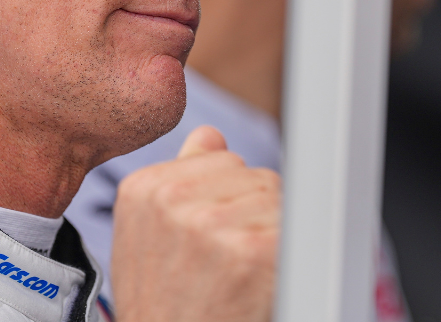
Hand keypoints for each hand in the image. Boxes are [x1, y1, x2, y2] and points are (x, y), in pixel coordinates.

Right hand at [111, 125, 280, 321]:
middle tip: (229, 262)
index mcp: (145, 187)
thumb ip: (181, 178)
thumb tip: (211, 135)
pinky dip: (290, 256)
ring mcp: (212, 222)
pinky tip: (262, 281)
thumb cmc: (164, 304)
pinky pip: (295, 227)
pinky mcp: (252, 248)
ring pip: (278, 198)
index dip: (230, 198)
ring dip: (273, 233)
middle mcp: (173, 198)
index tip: (213, 238)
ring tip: (242, 273)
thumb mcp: (149, 236)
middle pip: (254, 174)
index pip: (222, 158)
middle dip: (254, 212)